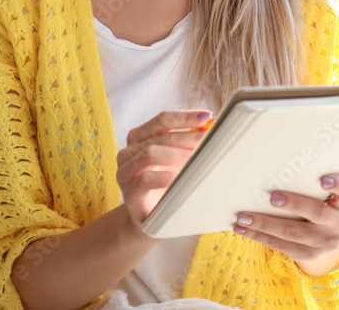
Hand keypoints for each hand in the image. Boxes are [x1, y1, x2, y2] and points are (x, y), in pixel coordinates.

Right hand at [116, 109, 211, 237]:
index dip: (185, 117)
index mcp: (140, 137)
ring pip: (150, 154)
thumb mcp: (175, 161)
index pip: (163, 120)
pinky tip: (177, 178)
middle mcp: (129, 151)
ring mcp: (125, 172)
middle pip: (161, 137)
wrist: (149, 221)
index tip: (207, 116)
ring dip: (177, 155)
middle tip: (210, 140)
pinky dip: (164, 177)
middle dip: (188, 137)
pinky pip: (145, 180)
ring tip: (197, 159)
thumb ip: (187, 142)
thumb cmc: (165, 186)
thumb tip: (212, 125)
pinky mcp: (129, 193)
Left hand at [232, 173, 338, 275]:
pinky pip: (283, 246)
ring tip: (244, 217)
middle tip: (272, 197)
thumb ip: (312, 179)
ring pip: (293, 233)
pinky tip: (244, 229)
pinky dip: (261, 236)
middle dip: (293, 204)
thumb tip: (278, 159)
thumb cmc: (323, 201)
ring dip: (265, 224)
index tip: (323, 179)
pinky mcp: (310, 254)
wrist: (332, 232)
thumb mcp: (328, 190)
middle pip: (317, 213)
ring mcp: (326, 242)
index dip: (337, 185)